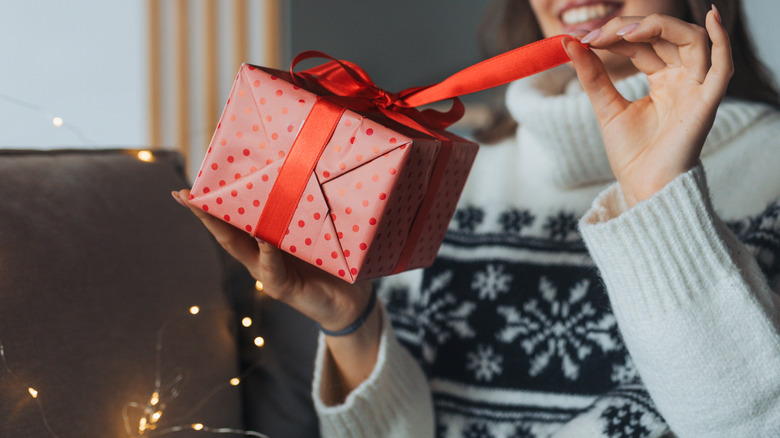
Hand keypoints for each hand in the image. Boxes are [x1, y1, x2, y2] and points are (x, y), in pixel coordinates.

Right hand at [172, 189, 380, 401]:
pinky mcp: (283, 288)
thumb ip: (304, 212)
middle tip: (185, 193)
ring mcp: (268, 273)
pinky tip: (263, 239)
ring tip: (209, 208)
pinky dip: (267, 253)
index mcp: (263, 241)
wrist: (349, 301)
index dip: (212, 203)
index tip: (190, 185)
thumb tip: (303, 172)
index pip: (233, 219)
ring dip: (223, 229)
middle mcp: (259, 257)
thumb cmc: (333, 261)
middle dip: (204, 213)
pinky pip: (272, 269)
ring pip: (240, 250)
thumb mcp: (315, 232)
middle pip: (226, 233)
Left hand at [563, 8, 732, 206]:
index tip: (582, 37)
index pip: (643, 42)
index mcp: (663, 79)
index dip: (615, 35)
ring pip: (690, 40)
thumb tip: (569, 43)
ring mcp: (696, 89)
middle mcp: (683, 79)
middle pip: (665, 35)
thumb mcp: (606, 108)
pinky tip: (711, 18)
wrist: (644, 189)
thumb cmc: (632, 155)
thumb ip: (593, 76)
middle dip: (629, 29)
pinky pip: (723, 67)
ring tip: (623, 33)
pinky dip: (722, 40)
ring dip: (659, 27)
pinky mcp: (706, 104)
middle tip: (595, 35)